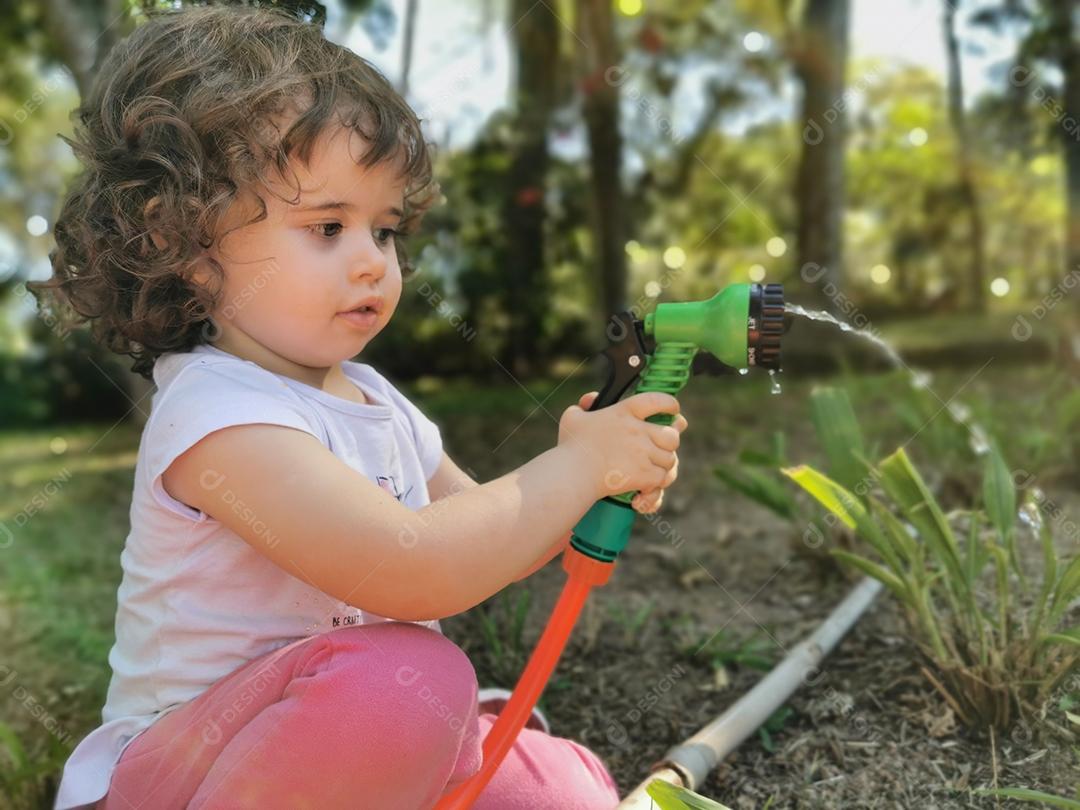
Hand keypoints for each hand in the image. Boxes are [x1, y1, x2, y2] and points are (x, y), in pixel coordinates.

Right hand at [558, 390, 688, 508]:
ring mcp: (643, 454)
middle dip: (670, 441)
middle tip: (661, 446)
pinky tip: (646, 487)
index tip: (674, 409)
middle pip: (672, 435)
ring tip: (652, 468)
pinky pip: (662, 478)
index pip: (657, 400)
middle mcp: (638, 431)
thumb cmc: (571, 447)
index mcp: (624, 412)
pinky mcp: (644, 475)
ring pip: (670, 459)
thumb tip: (591, 399)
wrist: (573, 475)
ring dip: (664, 464)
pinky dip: (656, 485)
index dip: (670, 404)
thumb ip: (585, 405)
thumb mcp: (574, 417)